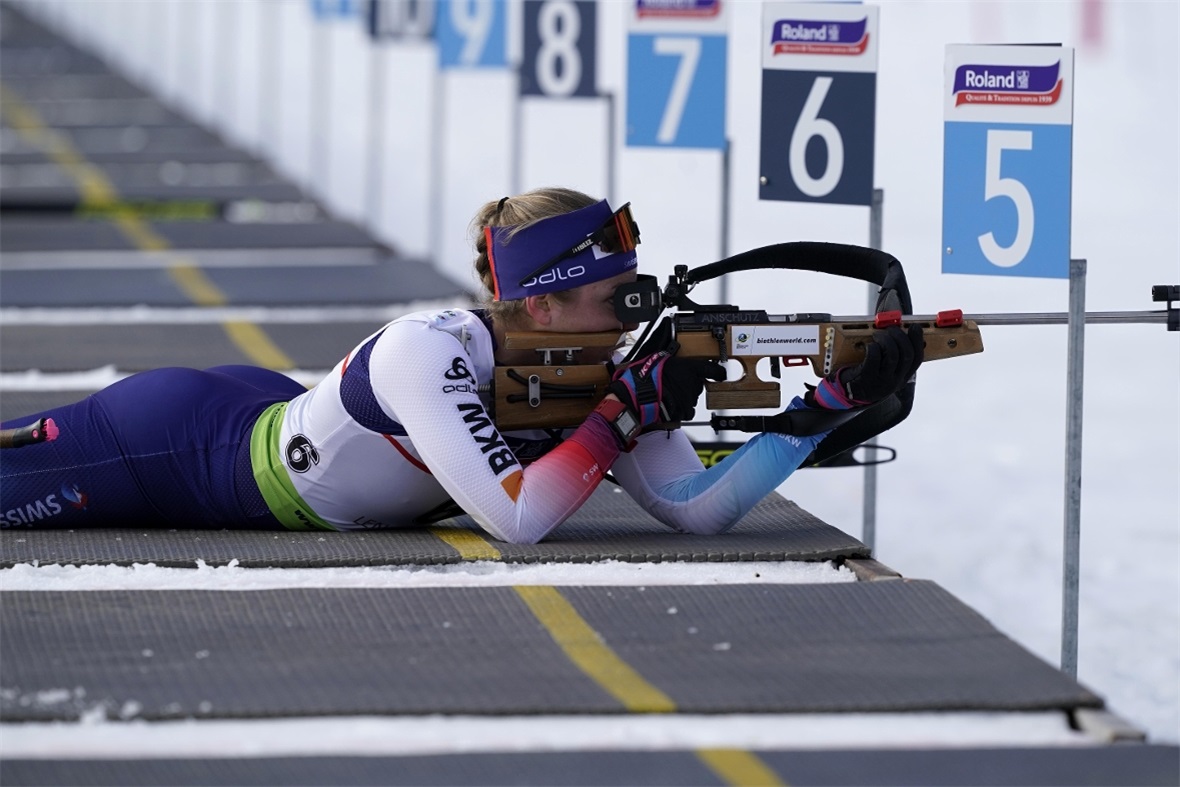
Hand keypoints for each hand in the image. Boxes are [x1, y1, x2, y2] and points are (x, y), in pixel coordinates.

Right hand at [608, 349, 726, 426]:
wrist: (638, 395)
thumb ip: (671, 360)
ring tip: (669, 396)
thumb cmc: (645, 376)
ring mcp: (690, 399)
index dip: (719, 373)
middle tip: (676, 385)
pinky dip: (681, 411)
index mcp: (689, 368)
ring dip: (684, 398)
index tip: (722, 374)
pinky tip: (671, 406)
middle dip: (690, 386)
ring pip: (692, 399)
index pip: (712, 370)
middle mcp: (693, 383)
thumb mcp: (658, 359)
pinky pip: (687, 412)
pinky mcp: (684, 411)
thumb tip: (669, 358)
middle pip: (698, 386)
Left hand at [807, 324, 922, 408]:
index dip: (917, 341)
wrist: (848, 396)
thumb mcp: (884, 371)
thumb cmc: (867, 376)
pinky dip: (873, 347)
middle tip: (891, 328)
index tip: (914, 327)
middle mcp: (895, 381)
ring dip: (886, 339)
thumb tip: (897, 331)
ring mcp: (882, 381)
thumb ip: (893, 356)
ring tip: (877, 334)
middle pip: (907, 354)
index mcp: (902, 377)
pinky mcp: (867, 378)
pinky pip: (874, 358)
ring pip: (892, 355)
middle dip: (900, 336)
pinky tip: (869, 345)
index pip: (917, 358)